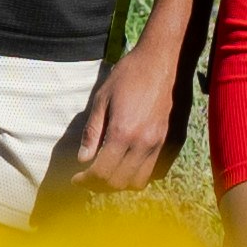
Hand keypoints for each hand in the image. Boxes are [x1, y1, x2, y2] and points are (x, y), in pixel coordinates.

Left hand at [71, 44, 186, 190]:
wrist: (163, 61)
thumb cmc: (129, 75)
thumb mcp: (102, 99)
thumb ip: (92, 133)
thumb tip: (83, 159)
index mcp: (123, 133)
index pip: (102, 172)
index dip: (85, 180)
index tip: (77, 178)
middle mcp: (144, 144)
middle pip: (119, 182)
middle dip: (99, 185)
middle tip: (88, 178)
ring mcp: (159, 144)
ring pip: (138, 182)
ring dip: (120, 183)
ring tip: (108, 172)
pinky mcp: (170, 142)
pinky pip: (153, 172)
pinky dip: (137, 175)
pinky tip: (127, 163)